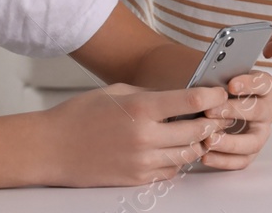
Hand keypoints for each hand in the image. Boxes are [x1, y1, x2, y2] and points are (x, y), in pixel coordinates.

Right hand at [37, 83, 231, 186]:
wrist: (51, 148)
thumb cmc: (80, 115)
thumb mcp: (116, 93)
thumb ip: (151, 95)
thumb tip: (179, 97)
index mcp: (141, 108)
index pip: (191, 101)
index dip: (212, 96)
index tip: (220, 93)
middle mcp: (145, 136)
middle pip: (198, 131)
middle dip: (211, 122)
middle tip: (214, 115)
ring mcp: (142, 161)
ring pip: (188, 154)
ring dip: (196, 143)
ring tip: (193, 133)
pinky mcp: (137, 179)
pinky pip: (171, 171)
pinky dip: (176, 161)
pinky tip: (169, 150)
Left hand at [193, 70, 271, 170]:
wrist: (217, 109)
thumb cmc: (219, 91)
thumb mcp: (219, 81)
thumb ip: (216, 80)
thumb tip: (204, 83)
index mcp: (263, 88)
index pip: (263, 83)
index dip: (249, 84)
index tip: (230, 85)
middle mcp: (266, 111)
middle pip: (258, 111)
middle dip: (233, 111)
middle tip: (210, 111)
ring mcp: (261, 132)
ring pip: (254, 141)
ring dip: (231, 142)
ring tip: (209, 141)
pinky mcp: (251, 152)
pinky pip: (242, 160)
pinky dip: (224, 160)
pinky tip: (206, 157)